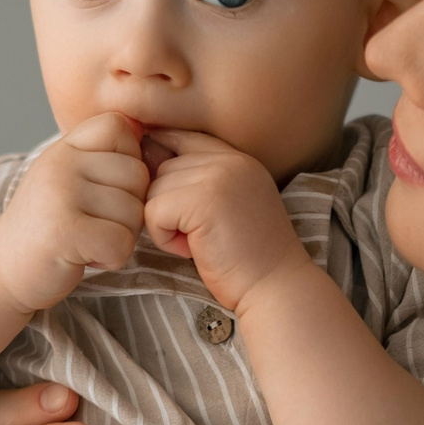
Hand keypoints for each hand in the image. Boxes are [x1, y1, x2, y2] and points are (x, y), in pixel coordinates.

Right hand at [0, 112, 150, 314]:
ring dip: (119, 237)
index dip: (127, 160)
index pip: (118, 127)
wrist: (5, 269)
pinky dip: (111, 258)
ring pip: (134, 213)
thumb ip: (104, 157)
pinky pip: (122, 242)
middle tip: (93, 224)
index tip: (102, 188)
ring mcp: (60, 194)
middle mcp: (60, 163)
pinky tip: (85, 256)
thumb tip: (148, 139)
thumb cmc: (50, 226)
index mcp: (64, 147)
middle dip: (128, 209)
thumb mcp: (71, 178)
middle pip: (138, 175)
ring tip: (86, 239)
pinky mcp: (65, 231)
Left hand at [141, 129, 316, 314]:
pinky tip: (193, 250)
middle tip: (198, 235)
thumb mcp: (230, 207)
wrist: (275, 287)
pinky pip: (153, 212)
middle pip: (163, 167)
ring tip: (198, 242)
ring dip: (166, 224)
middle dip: (169, 205)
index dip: (165, 160)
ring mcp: (218, 176)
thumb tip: (148, 161)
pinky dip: (165, 238)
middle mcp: (230, 160)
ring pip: (154, 190)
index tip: (171, 198)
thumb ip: (202, 181)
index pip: (184, 137)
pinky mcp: (202, 200)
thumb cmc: (250, 258)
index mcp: (239, 159)